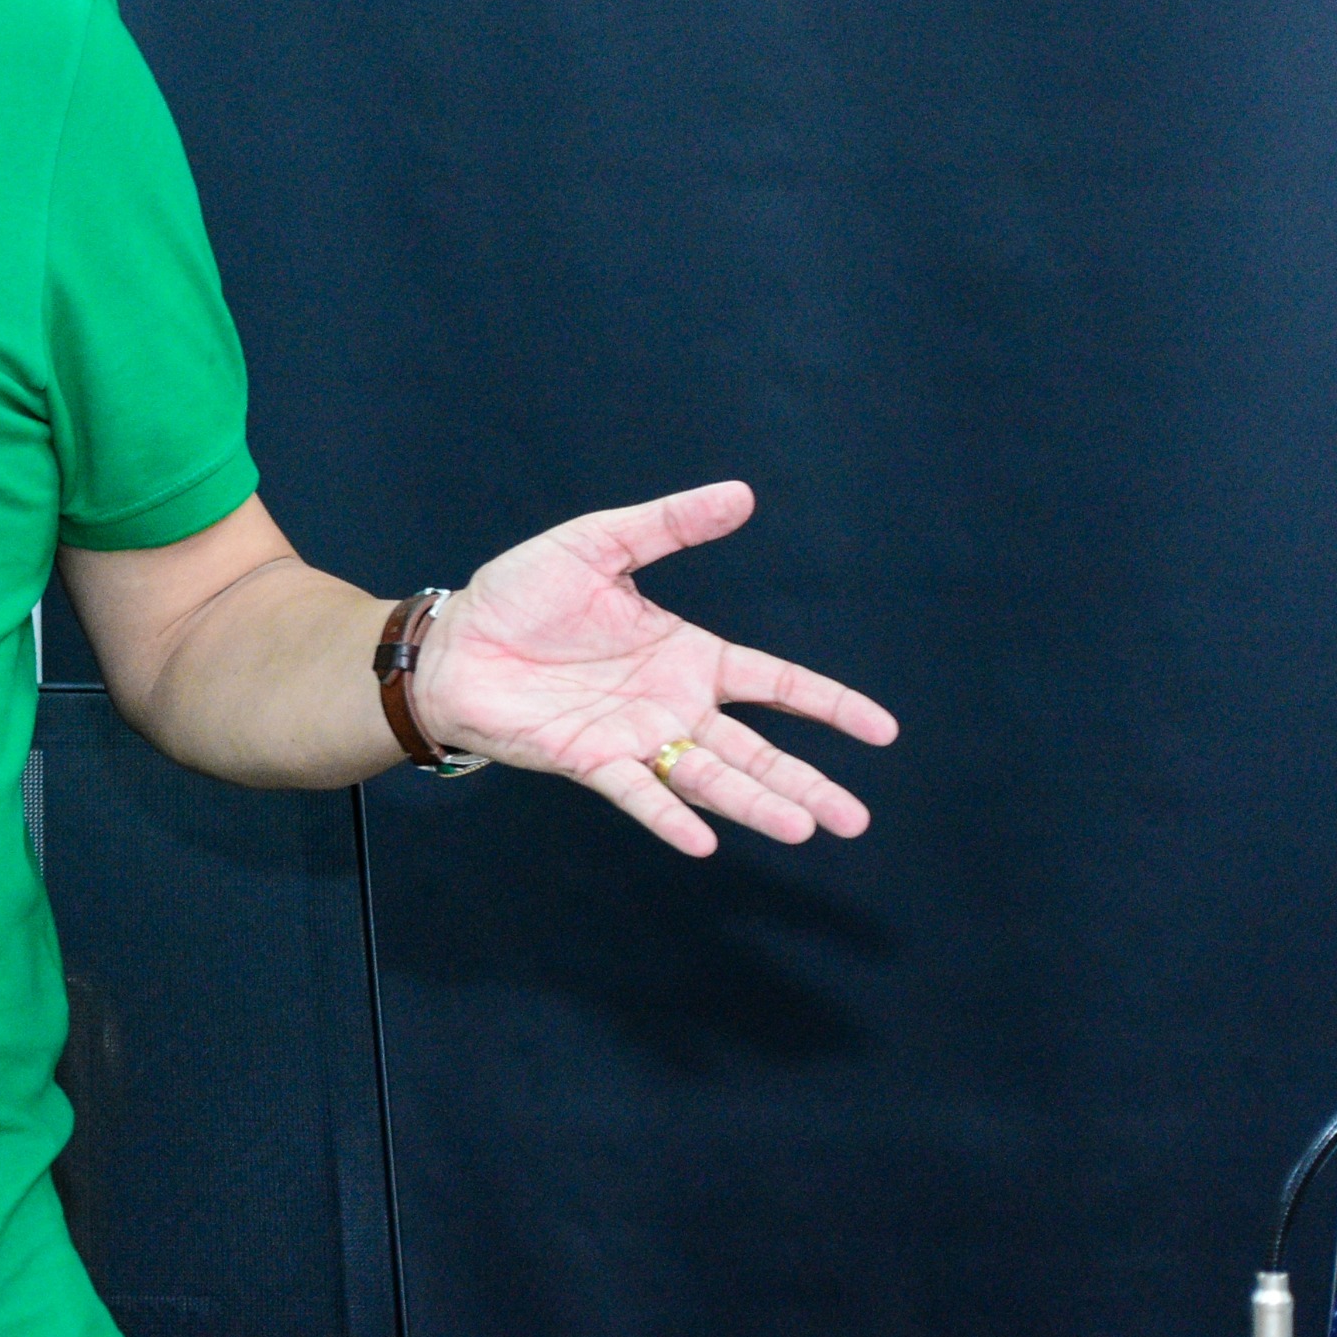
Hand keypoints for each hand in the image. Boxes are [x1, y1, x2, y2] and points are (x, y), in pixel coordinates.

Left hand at [418, 480, 896, 856]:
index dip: (828, 705)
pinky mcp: (589, 760)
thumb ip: (670, 523)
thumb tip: (741, 494)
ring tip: (805, 827)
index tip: (883, 730)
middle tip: (857, 820)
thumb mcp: (600, 543)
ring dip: (757, 803)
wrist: (453, 640)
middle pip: (756, 750)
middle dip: (806, 783)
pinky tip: (704, 842)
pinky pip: (638, 792)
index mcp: (687, 656)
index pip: (775, 684)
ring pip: (710, 778)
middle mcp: (671, 705)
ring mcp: (634, 737)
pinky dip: (669, 814)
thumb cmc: (521, 594)